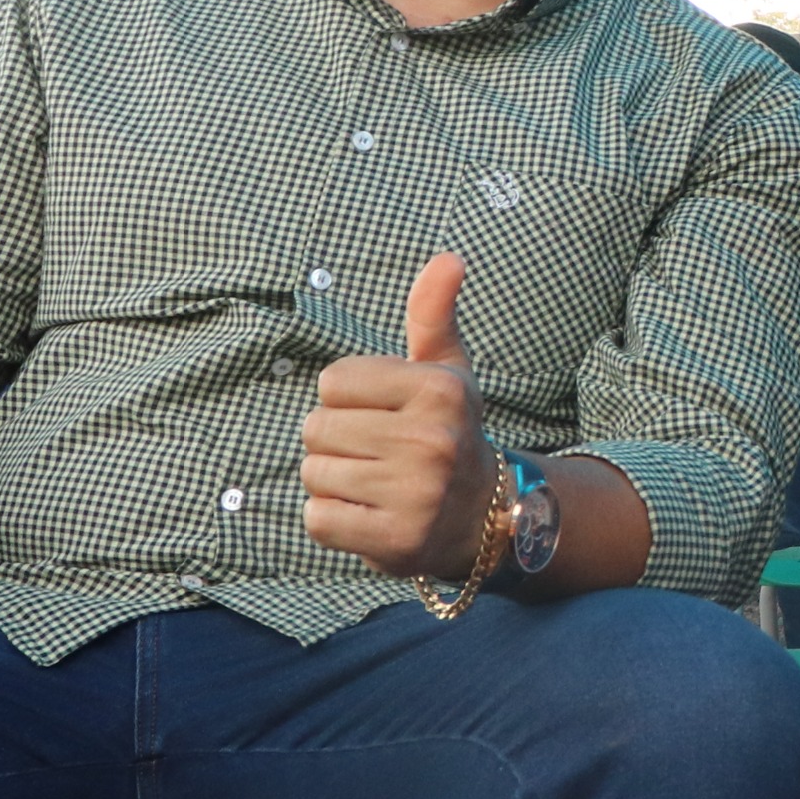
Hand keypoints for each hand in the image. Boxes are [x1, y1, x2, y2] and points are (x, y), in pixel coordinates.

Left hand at [303, 254, 498, 578]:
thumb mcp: (446, 372)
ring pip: (314, 473)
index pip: (332, 382)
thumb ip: (434, 314)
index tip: (385, 414)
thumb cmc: (448, 432)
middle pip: (317, 427)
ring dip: (333, 481)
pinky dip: (333, 521)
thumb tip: (448, 257)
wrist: (485, 518)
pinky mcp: (395, 541)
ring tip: (375, 484)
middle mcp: (433, 442)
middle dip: (337, 441)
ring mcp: (416, 495)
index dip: (349, 398)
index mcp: (439, 391)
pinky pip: (318, 519)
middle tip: (380, 453)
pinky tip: (369, 515)